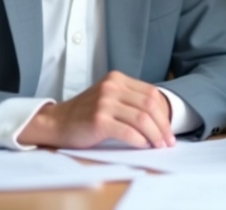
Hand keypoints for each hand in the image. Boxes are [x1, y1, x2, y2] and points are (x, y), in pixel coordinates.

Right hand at [18, 71, 174, 148]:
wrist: (56, 122)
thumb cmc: (85, 114)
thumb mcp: (108, 98)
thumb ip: (130, 100)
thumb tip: (160, 118)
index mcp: (117, 79)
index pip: (151, 93)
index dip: (165, 113)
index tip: (169, 129)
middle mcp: (112, 87)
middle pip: (150, 106)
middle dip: (163, 126)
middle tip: (169, 141)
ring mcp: (104, 102)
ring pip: (141, 119)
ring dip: (154, 135)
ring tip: (159, 146)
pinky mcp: (98, 120)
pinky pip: (127, 131)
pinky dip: (140, 140)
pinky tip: (143, 146)